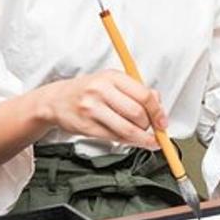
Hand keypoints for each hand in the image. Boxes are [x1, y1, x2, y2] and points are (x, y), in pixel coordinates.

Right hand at [42, 70, 165, 148]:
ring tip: (146, 139)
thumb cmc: (88, 90)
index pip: (144, 95)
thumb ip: (136, 90)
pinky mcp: (86, 126)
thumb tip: (159, 105)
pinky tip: (131, 140)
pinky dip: (128, 142)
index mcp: (112, 77)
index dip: (158, 112)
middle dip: (150, 126)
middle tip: (153, 131)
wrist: (56, 100)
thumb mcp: (112, 81)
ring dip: (142, 138)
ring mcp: (92, 109)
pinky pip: (114, 138)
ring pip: (127, 129)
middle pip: (137, 114)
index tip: (163, 122)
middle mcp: (101, 91)